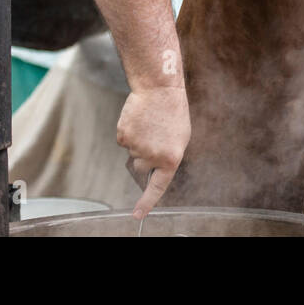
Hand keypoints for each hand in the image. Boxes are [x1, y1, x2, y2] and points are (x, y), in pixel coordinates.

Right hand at [117, 85, 190, 219]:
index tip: (137, 216)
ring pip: (132, 153)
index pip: (158, 187)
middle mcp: (153, 157)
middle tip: (154, 135)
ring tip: (150, 123)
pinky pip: (124, 142)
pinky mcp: (123, 137)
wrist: (159, 89)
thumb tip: (154, 170)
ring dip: (138, 142)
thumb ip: (167, 157)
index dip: (147, 203)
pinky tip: (139, 119)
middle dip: (144, 157)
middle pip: (141, 168)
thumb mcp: (180, 138)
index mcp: (171, 159)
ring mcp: (136, 147)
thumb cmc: (173, 112)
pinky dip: (130, 132)